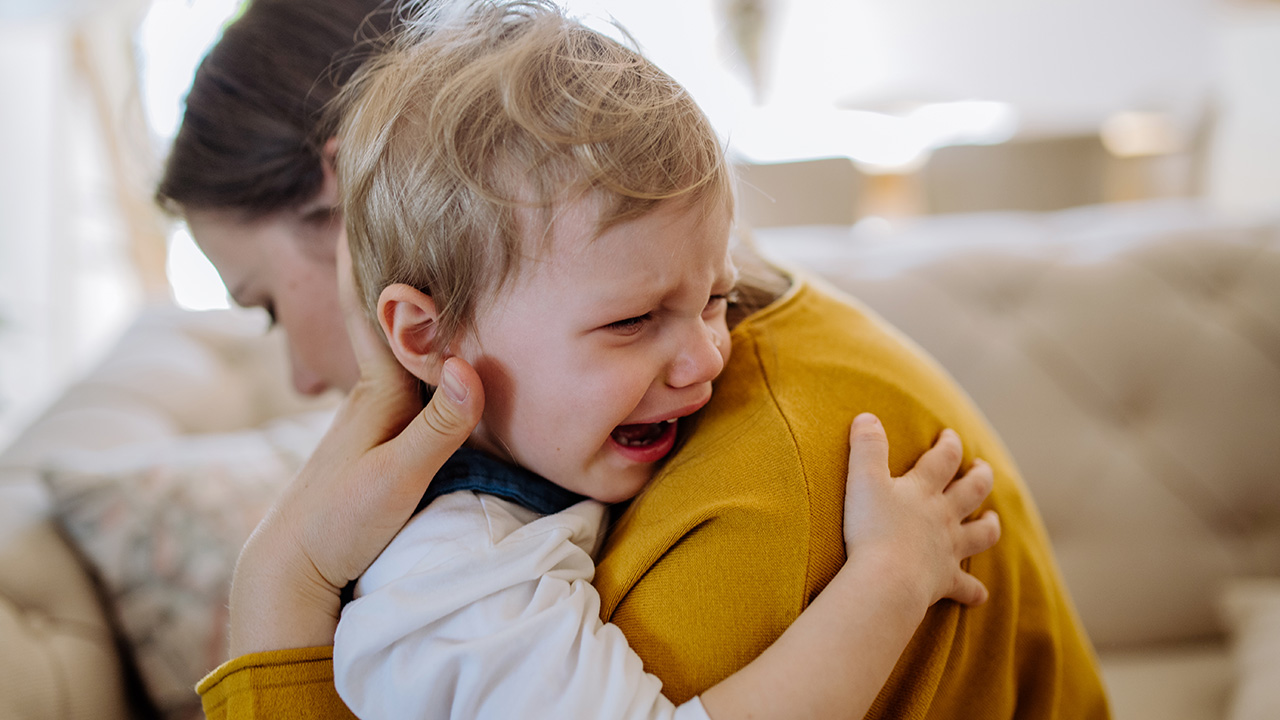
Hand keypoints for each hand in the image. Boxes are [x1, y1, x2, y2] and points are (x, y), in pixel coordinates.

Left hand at [226, 230, 483, 656]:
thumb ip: (438, 428)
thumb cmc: (339, 524)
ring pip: (396, 345)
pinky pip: (402, 375)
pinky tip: (425, 348)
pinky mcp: (378, 440)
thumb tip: (473, 367)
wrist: (288, 569)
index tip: (365, 191)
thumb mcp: (397, 479)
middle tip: (398, 204)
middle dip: (394, 261)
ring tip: (420, 257)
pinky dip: (413, 346)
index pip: (378, 309)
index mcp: (378, 394)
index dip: (369, 253)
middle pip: (389, 316)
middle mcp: (373, 395)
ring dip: (405, 301)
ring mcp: (372, 417)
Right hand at [842, 413, 999, 611]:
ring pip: (980, 534)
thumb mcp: (863, 480)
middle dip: (980, 476)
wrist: (887, 579)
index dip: (949, 444)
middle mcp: (943, 517)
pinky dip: (974, 591)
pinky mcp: (945, 580)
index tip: (950, 434)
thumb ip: (866, 447)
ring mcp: (948, 549)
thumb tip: (867, 417)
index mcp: (924, 490)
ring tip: (992, 519)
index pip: (944, 458)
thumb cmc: (873, 529)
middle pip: (972, 491)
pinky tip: (980, 595)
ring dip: (989, 525)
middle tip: (982, 467)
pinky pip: (966, 587)